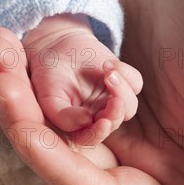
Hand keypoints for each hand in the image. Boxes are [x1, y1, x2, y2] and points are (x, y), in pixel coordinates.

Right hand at [20, 14, 141, 143]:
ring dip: (122, 90)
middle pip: (115, 122)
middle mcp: (99, 115)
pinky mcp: (124, 81)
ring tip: (108, 73)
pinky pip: (135, 82)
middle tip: (115, 100)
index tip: (103, 123)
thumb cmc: (48, 76)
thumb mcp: (48, 96)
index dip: (99, 133)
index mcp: (80, 126)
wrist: (56, 48)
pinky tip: (108, 64)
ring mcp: (112, 99)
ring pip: (129, 105)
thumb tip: (86, 121)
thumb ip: (62, 115)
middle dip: (116, 113)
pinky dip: (126, 73)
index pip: (92, 137)